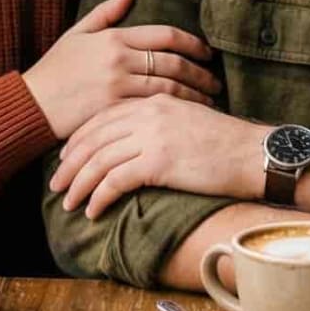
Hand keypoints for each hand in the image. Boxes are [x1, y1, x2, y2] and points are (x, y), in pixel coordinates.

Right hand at [21, 0, 219, 137]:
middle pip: (173, 63)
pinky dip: (172, 112)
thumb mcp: (77, 34)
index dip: (193, 44)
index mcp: (114, 38)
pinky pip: (151, 109)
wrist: (31, 103)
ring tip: (208, 101)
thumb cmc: (54, 69)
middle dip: (201, 73)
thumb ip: (106, 13)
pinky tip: (184, 117)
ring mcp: (116, 86)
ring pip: (168, 87)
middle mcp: (118, 59)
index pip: (165, 35)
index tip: (207, 54)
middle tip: (216, 81)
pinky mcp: (113, 111)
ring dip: (193, 94)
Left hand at [50, 96, 262, 216]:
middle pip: (93, 138)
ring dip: (78, 184)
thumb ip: (156, 122)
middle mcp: (148, 113)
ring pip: (98, 160)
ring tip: (67, 203)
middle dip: (69, 163)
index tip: (66, 158)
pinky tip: (93, 211)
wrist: (253, 153)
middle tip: (56, 184)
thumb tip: (132, 143)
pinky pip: (115, 181)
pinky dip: (99, 197)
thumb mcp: (186, 119)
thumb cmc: (225, 142)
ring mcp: (152, 136)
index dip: (79, 139)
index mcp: (152, 99)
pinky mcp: (159, 162)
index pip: (102, 117)